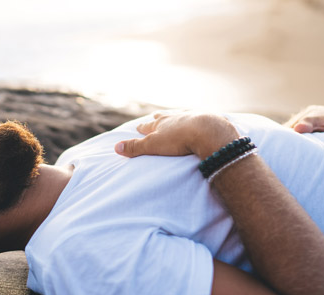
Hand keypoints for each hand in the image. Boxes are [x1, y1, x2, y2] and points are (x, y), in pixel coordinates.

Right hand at [114, 111, 239, 158]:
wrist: (206, 130)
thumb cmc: (178, 139)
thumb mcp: (153, 145)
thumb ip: (135, 147)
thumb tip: (116, 147)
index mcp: (161, 124)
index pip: (148, 126)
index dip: (143, 128)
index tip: (138, 127)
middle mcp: (175, 118)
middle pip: (164, 117)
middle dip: (158, 119)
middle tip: (155, 117)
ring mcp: (191, 117)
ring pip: (181, 116)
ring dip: (177, 118)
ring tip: (175, 118)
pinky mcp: (207, 120)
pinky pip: (200, 119)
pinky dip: (197, 120)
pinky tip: (199, 121)